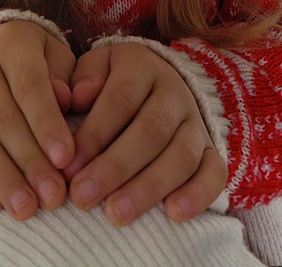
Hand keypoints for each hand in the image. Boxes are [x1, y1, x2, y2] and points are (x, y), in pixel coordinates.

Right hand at [0, 19, 76, 219]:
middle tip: (53, 196)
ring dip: (2, 178)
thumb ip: (64, 77)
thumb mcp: (51, 55)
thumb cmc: (27, 61)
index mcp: (10, 42)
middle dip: (30, 161)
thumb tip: (68, 102)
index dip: (47, 123)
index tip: (65, 158)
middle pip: (3, 118)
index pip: (29, 85)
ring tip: (26, 209)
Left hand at [63, 42, 226, 225]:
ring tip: (117, 215)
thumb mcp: (92, 70)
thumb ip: (80, 80)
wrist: (155, 83)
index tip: (67, 168)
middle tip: (83, 196)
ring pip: (181, 155)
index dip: (93, 135)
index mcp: (141, 65)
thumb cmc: (109, 84)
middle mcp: (173, 91)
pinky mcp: (211, 150)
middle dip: (115, 167)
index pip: (120, 100)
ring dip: (148, 188)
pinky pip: (214, 172)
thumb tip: (75, 98)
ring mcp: (196, 122)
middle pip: (151, 130)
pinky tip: (174, 214)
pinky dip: (198, 194)